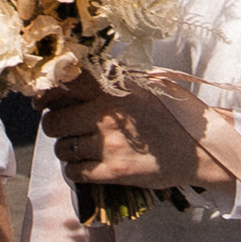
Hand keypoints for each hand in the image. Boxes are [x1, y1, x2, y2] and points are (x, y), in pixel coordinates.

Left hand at [43, 91, 227, 188]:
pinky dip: (76, 170)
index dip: (45, 92)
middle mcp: (106, 113)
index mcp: (113, 87)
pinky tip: (87, 166)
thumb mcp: (148, 83)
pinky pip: (75, 172)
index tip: (40, 100)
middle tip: (65, 127)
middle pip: (53, 120)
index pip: (64, 84)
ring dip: (66, 149)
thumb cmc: (175, 113)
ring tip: (79, 147)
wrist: (199, 149)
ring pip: (62, 148)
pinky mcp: (112, 172)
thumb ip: (116, 76)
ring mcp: (108, 144)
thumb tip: (79, 69)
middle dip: (54, 125)